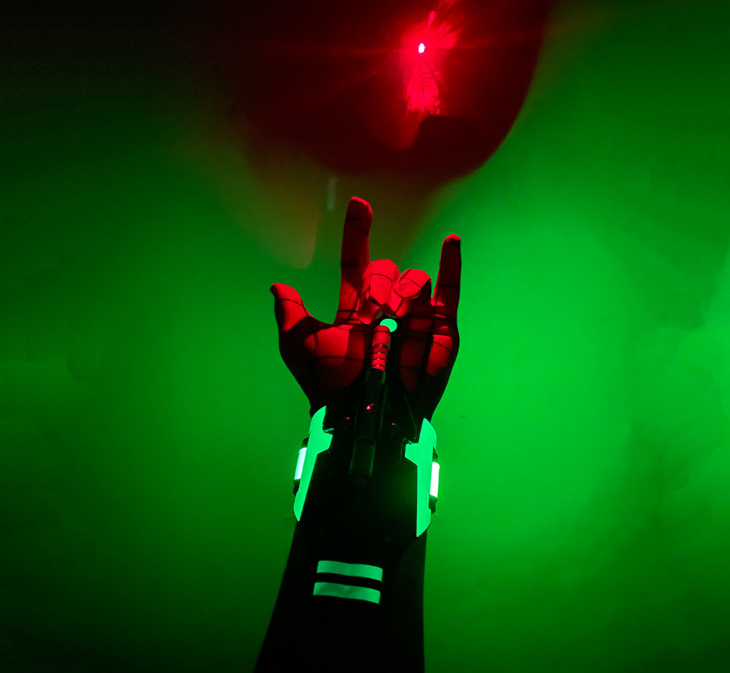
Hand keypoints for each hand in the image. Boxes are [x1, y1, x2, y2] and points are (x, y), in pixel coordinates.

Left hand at [271, 197, 460, 419]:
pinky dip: (452, 266)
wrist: (367, 410)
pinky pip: (450, 291)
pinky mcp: (441, 328)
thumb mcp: (300, 345)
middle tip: (374, 314)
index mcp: (355, 312)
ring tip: (396, 324)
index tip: (358, 204)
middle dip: (379, 283)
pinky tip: (451, 242)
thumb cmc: (332, 381)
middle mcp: (385, 310)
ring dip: (403, 295)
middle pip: (386, 270)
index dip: (357, 234)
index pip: (356, 264)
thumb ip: (291, 314)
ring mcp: (415, 318)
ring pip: (413, 278)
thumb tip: (277, 287)